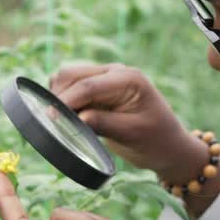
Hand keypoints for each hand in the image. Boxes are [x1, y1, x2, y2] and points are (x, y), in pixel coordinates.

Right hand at [49, 63, 198, 181]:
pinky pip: (71, 88)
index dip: (67, 100)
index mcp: (128, 79)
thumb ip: (104, 123)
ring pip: (68, 78)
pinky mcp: (97, 90)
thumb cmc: (156, 141)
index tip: (50, 117)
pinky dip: (62, 99)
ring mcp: (105, 79)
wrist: (168, 146)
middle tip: (51, 121)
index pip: (89, 85)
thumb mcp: (132, 134)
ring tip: (58, 121)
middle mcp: (114, 73)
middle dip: (58, 95)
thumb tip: (76, 118)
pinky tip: (64, 117)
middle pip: (73, 74)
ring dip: (58, 96)